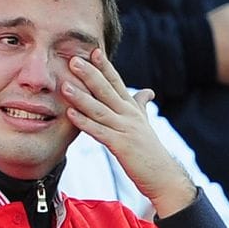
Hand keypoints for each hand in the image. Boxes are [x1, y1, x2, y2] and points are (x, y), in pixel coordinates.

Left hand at [61, 48, 196, 217]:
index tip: (93, 51)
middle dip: (90, 74)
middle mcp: (129, 115)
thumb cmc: (150, 150)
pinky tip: (70, 114)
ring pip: (100, 109)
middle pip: (107, 90)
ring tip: (64, 85)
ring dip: (81, 97)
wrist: (163, 176)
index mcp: (132, 109)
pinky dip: (84, 122)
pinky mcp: (121, 145)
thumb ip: (141, 105)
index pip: (117, 83)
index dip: (105, 67)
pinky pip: (99, 132)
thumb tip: (147, 91)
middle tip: (73, 60)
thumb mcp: (145, 123)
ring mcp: (125, 129)